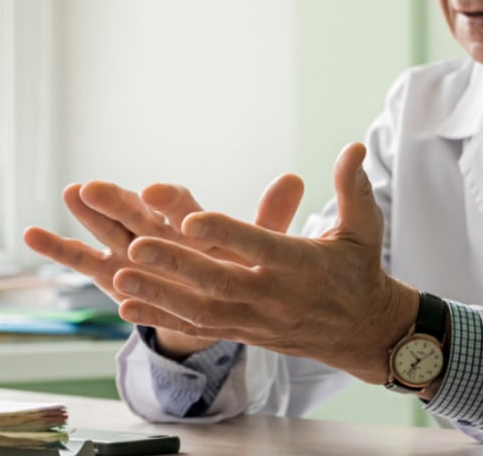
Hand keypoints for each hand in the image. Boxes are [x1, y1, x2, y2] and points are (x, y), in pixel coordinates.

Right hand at [24, 173, 299, 357]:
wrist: (213, 297)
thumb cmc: (233, 266)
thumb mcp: (257, 247)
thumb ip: (270, 217)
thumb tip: (296, 178)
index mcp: (191, 221)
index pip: (180, 206)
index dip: (169, 201)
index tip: (157, 192)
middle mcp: (157, 229)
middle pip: (135, 213)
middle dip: (116, 201)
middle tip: (93, 186)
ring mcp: (130, 249)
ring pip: (108, 229)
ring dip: (88, 215)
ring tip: (70, 194)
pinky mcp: (112, 271)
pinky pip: (84, 260)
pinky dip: (60, 249)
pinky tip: (32, 234)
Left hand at [111, 142, 418, 384]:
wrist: (362, 331)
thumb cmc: (359, 270)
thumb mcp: (363, 229)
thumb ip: (353, 189)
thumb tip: (353, 148)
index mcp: (302, 265)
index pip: (260, 246)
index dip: (226, 233)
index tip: (190, 218)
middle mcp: (276, 295)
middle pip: (220, 281)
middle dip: (177, 264)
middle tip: (136, 243)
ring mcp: (256, 319)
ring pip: (202, 310)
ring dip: (160, 294)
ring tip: (119, 274)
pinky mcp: (243, 333)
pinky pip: (198, 329)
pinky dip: (161, 318)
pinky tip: (125, 305)